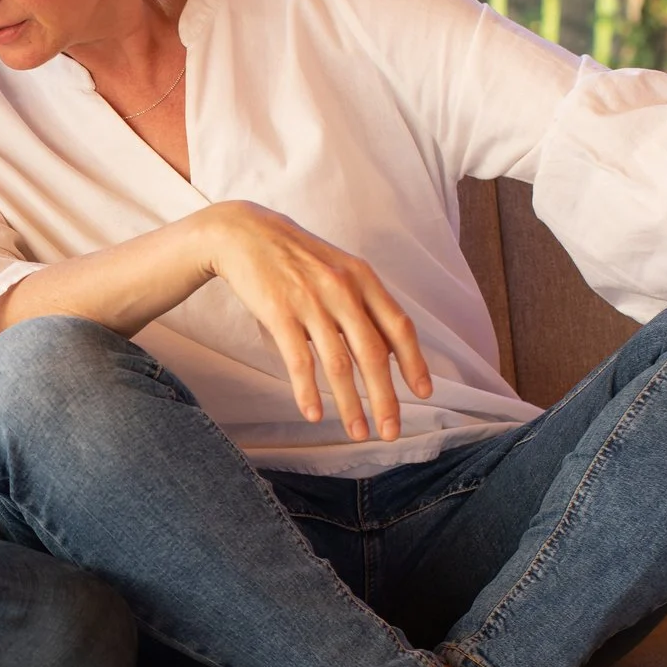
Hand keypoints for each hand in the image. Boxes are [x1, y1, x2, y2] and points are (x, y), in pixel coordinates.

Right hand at [200, 202, 433, 437]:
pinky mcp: (279, 313)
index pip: (398, 327)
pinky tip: (314, 415)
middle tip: (392, 432)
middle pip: (373, 354)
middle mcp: (343, 290)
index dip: (414, 363)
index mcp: (362, 279)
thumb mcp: (337, 268)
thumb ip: (361, 303)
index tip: (423, 393)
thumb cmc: (294, 256)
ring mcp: (311, 302)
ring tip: (358, 433)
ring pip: (339, 364)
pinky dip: (308, 392)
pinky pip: (299, 362)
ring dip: (351, 405)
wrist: (243, 233)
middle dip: (386, 398)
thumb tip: (385, 349)